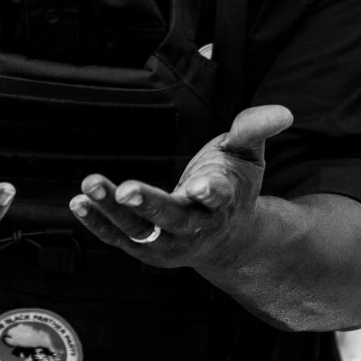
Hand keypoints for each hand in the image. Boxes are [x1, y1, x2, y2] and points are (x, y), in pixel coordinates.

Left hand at [69, 103, 293, 269]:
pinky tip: (78, 202)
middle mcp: (195, 227)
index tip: (200, 184)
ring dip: (112, 209)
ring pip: (138, 231)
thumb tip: (282, 112)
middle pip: (171, 218)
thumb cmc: (233, 188)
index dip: (210, 192)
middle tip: (128, 189)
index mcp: (223, 202)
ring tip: (89, 184)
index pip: (218, 197)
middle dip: (149, 204)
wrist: (227, 240)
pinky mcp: (144, 248)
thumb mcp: (246, 157)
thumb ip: (254, 131)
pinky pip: (118, 237)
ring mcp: (167, 242)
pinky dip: (98, 222)